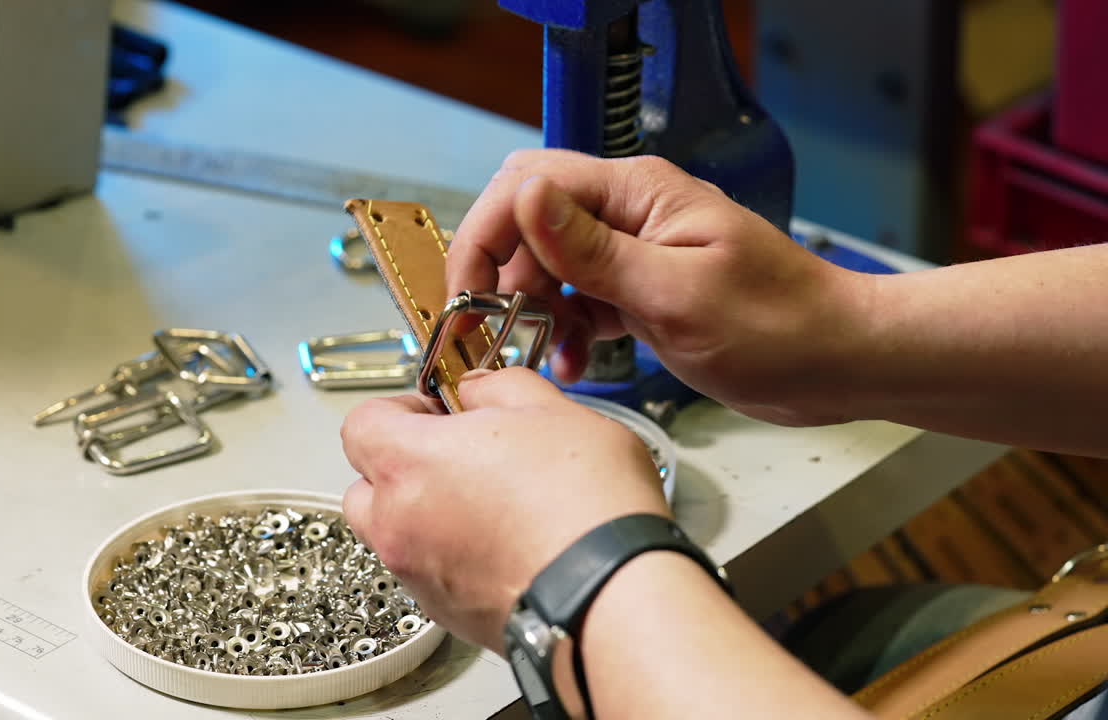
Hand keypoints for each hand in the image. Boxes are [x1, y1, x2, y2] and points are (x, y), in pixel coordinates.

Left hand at [339, 368, 667, 652]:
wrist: (610, 595)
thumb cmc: (583, 506)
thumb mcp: (550, 409)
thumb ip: (498, 386)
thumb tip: (480, 390)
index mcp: (409, 462)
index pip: (360, 423)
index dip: (398, 409)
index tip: (437, 409)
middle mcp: (398, 524)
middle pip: (366, 486)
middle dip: (404, 466)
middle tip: (461, 454)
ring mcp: (419, 576)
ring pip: (397, 535)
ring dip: (427, 514)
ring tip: (491, 503)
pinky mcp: (448, 616)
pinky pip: (432, 575)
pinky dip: (454, 558)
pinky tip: (508, 544)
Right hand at [448, 149, 873, 425]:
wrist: (837, 363)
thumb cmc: (780, 327)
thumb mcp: (677, 294)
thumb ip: (593, 250)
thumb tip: (524, 197)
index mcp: (638, 193)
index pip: (528, 186)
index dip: (485, 238)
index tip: (467, 296)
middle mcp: (629, 213)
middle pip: (527, 222)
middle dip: (498, 274)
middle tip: (490, 330)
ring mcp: (633, 252)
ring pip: (547, 263)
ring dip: (529, 309)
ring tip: (534, 355)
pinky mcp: (640, 290)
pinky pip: (577, 298)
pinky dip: (562, 330)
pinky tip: (569, 362)